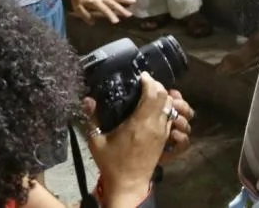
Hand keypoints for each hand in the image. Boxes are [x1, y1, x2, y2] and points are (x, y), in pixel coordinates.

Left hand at [70, 0, 135, 23]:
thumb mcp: (77, 7)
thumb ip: (85, 15)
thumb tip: (92, 23)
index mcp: (95, 2)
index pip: (104, 10)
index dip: (110, 15)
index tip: (116, 21)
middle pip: (114, 4)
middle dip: (121, 10)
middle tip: (129, 15)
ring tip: (134, 1)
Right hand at [86, 73, 175, 203]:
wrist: (129, 183)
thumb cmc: (111, 163)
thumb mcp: (96, 141)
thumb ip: (92, 119)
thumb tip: (87, 100)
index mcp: (140, 122)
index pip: (153, 94)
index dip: (150, 81)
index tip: (142, 76)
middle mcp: (155, 124)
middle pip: (165, 97)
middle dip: (158, 86)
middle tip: (146, 82)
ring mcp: (163, 131)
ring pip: (170, 106)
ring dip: (164, 96)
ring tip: (151, 92)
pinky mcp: (165, 138)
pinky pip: (170, 116)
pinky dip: (165, 108)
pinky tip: (154, 108)